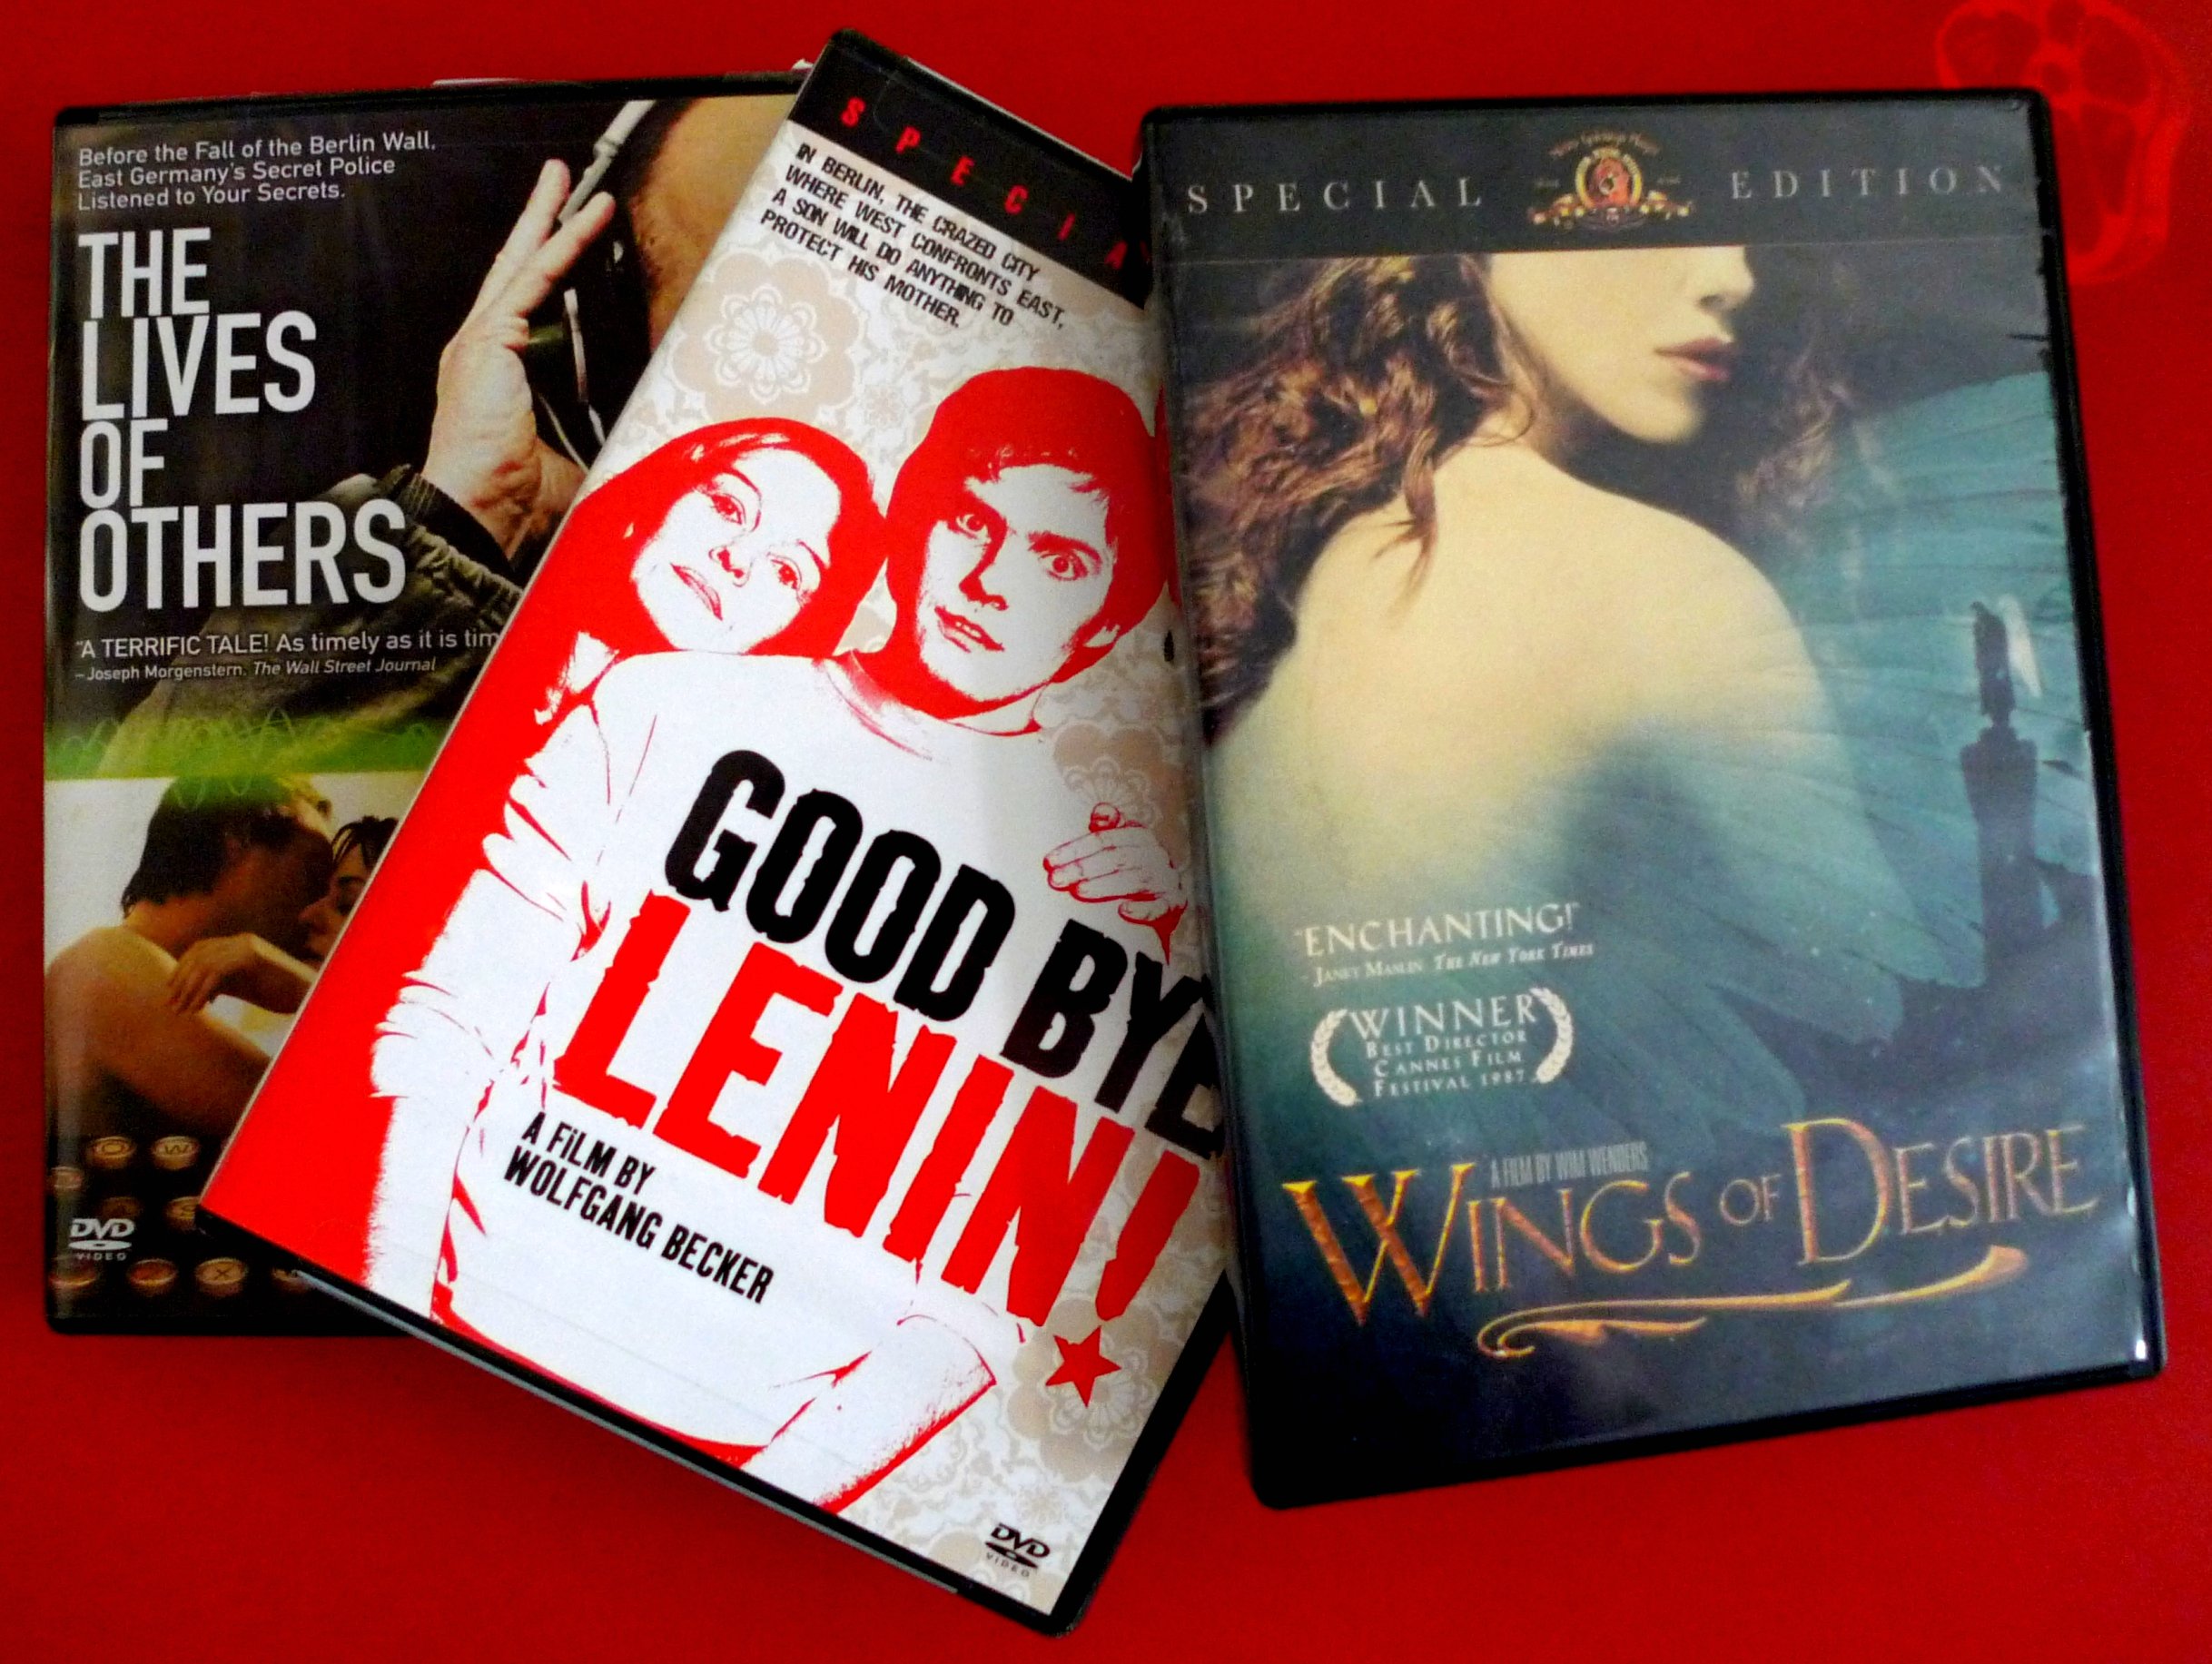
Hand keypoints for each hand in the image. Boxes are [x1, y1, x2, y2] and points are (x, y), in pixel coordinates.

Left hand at [167, 934, 305, 1015]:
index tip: (171, 990)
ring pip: (203, 964)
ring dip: (188, 990)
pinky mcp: (252, 957)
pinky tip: (198, 1009)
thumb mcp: (246, 986)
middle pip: (198, 954)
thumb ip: (223, 984)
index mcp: (241, 943)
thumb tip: (196, 993)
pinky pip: (216, 973)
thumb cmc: (281, 993)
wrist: (311, 995)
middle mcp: (242, 940)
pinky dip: (202, 992)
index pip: (200, 948)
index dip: (182, 967)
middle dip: (180, 980)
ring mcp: (248, 946)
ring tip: (181, 1010)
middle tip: (170, 1004)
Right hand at [422, 160, 617, 558]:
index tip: (573, 237)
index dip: (550, 267)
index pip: (526, 305)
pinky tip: (586, 216)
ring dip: (549, 217)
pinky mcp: (487, 341)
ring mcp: (479, 341)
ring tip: (569, 178)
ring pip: (522, 262)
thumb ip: (599, 444)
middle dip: (538, 221)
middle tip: (560, 179)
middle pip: (515, 268)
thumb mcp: (572, 463)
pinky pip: (533, 280)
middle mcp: (481, 349)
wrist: (478, 513)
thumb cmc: (514, 501)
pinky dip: (562, 245)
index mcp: (495, 375)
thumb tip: (643, 444)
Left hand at [1044, 804, 1187, 940]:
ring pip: (1136, 879)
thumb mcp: (1115, 851)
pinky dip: (1144, 909)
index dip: (1076, 850)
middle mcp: (1156, 854)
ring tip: (1078, 892)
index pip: (1104, 840)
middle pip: (1116, 858)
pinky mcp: (1175, 903)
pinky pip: (1162, 905)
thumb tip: (1101, 811)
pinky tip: (1123, 911)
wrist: (1159, 908)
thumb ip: (1105, 833)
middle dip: (1083, 868)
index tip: (1049, 863)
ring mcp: (1167, 878)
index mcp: (1139, 837)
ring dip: (1105, 886)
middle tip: (1056, 880)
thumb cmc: (1127, 875)